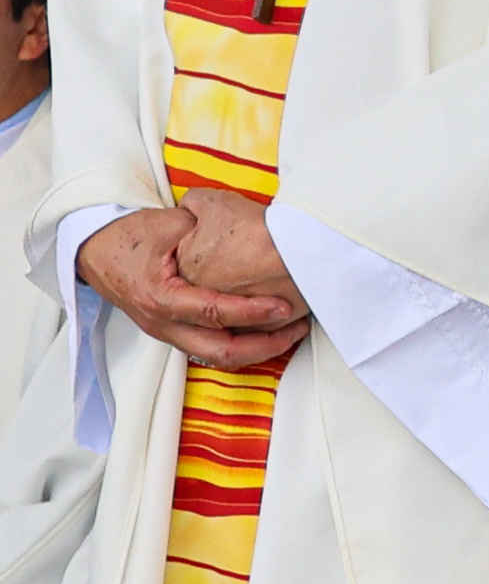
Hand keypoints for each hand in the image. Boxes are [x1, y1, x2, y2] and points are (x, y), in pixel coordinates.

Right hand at [78, 209, 309, 369]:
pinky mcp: (174, 333)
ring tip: (292, 333)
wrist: (94, 251)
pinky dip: (242, 346)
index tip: (285, 306)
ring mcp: (167, 333)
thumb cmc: (130, 235)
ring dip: (258, 350)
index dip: (253, 312)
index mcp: (160, 297)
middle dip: (265, 345)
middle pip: (221, 351)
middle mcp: (163, 323)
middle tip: (298, 327)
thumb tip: (252, 231)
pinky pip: (211, 350)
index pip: (214, 313)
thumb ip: (206, 231)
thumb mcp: (169, 225)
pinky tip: (268, 332)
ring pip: (217, 358)